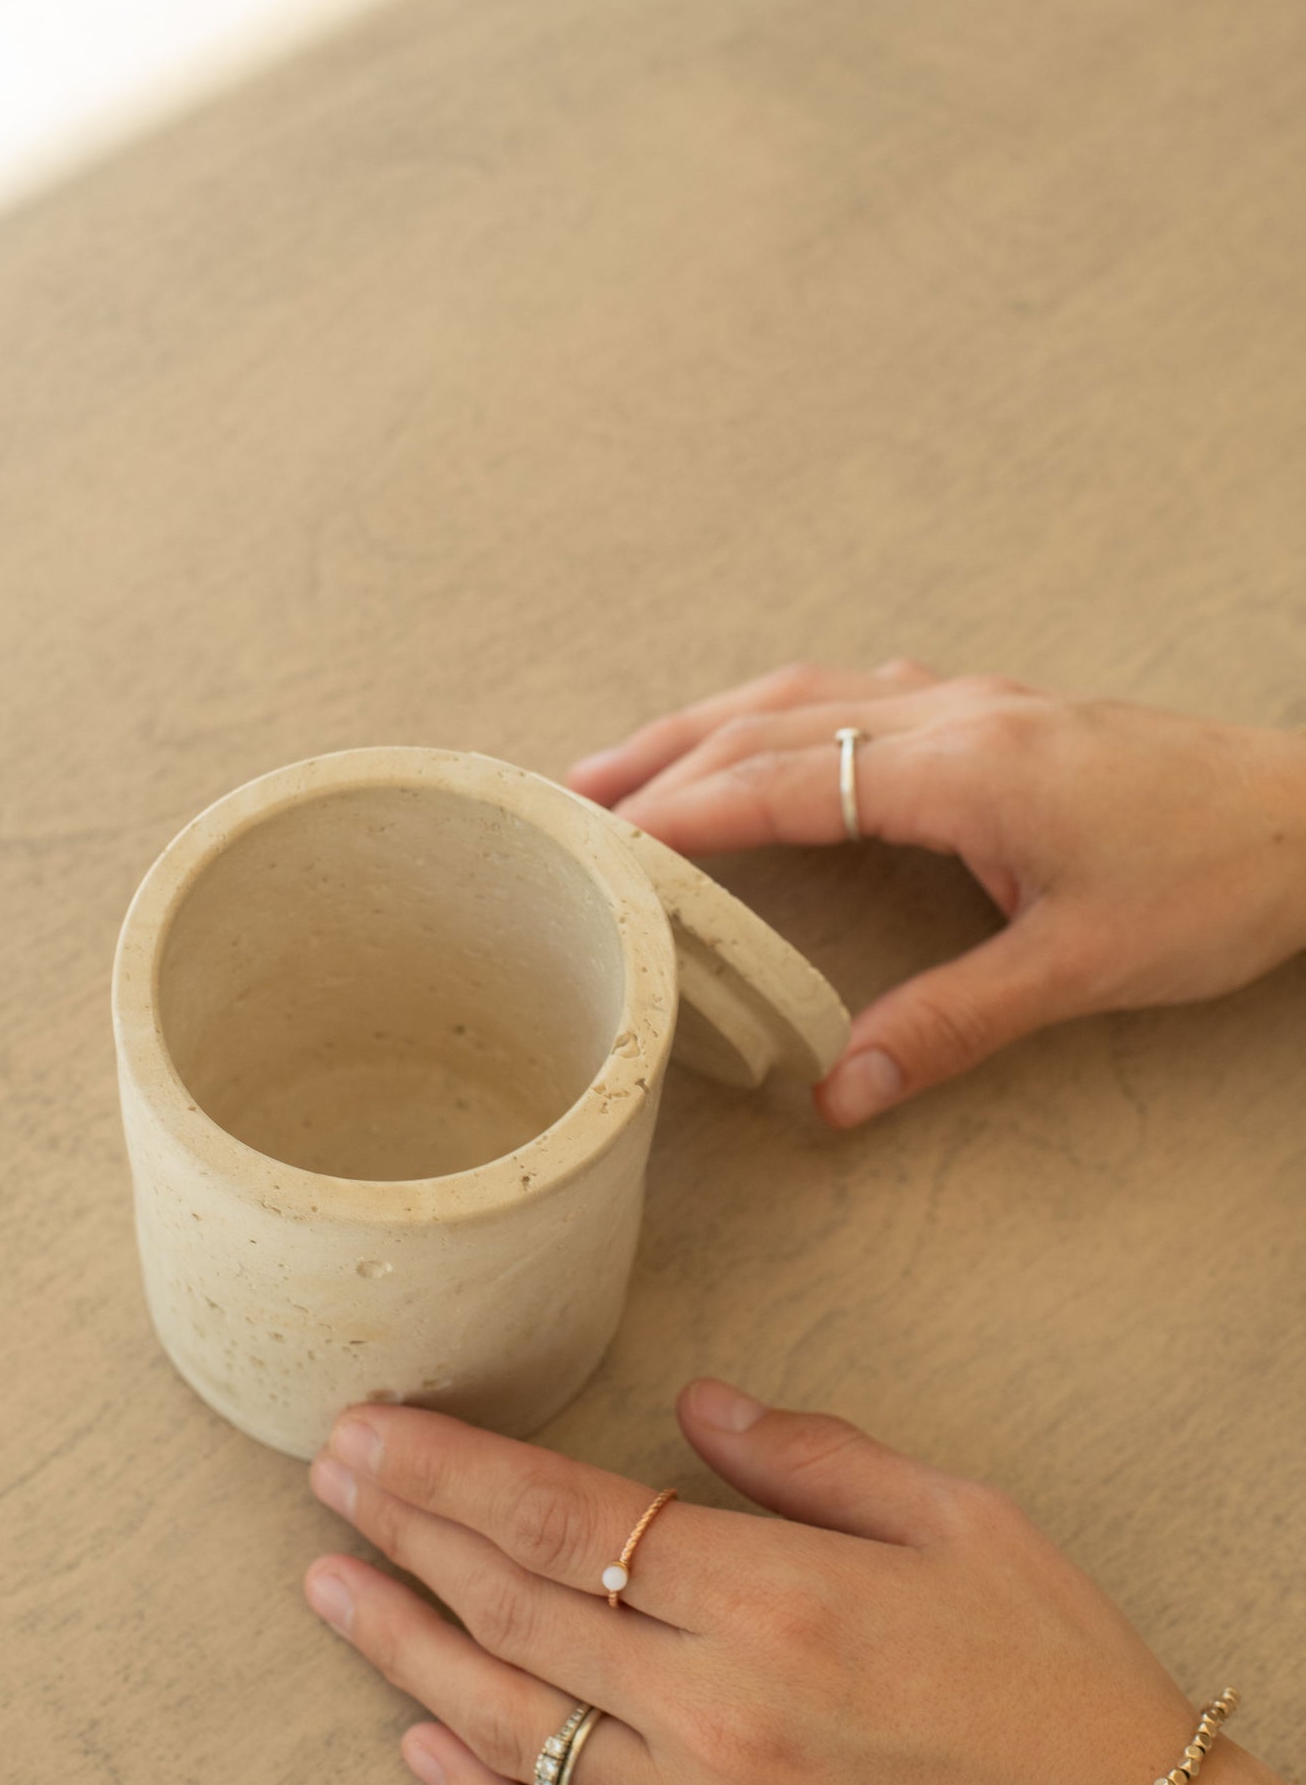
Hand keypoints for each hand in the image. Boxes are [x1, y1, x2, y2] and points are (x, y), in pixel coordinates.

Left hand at [304, 1387, 1305, 1784]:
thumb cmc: (1061, 1672)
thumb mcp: (963, 1516)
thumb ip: (814, 1453)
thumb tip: (694, 1404)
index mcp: (780, 1598)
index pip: (566, 1517)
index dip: (451, 1469)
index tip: (373, 1428)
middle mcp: (722, 1712)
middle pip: (516, 1605)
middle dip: (405, 1530)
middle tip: (329, 1474)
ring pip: (512, 1727)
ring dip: (406, 1650)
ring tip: (329, 1585)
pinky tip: (420, 1750)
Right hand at [567, 663, 1305, 1126]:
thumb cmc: (1217, 881)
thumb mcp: (1083, 966)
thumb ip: (955, 1022)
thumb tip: (840, 1093)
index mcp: (963, 767)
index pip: (785, 777)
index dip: (684, 812)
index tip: (598, 843)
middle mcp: (953, 715)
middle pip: (770, 718)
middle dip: (662, 757)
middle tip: (567, 800)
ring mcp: (975, 701)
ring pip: (806, 691)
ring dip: (708, 726)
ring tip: (626, 766)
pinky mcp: (1000, 711)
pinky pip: (854, 691)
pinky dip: (779, 714)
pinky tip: (766, 739)